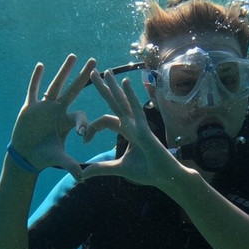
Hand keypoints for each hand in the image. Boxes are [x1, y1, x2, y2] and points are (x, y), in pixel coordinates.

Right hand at [8, 54, 95, 177]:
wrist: (26, 155)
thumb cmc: (44, 156)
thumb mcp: (58, 159)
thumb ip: (70, 165)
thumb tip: (81, 177)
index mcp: (67, 122)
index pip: (79, 116)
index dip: (82, 123)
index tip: (83, 135)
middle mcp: (58, 110)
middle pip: (73, 90)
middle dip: (84, 77)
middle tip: (95, 62)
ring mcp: (44, 107)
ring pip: (55, 85)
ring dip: (64, 71)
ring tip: (73, 56)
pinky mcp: (29, 107)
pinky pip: (33, 90)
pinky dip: (36, 79)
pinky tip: (41, 66)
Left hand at [79, 69, 183, 187]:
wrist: (166, 177)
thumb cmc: (147, 171)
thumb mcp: (119, 169)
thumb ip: (101, 169)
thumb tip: (82, 175)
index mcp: (126, 131)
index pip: (106, 121)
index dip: (92, 127)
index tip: (83, 139)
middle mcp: (132, 124)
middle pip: (114, 103)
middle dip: (104, 88)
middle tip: (93, 72)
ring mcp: (138, 125)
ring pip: (123, 102)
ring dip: (114, 86)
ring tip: (106, 71)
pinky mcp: (144, 129)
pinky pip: (135, 109)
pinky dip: (130, 95)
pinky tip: (124, 81)